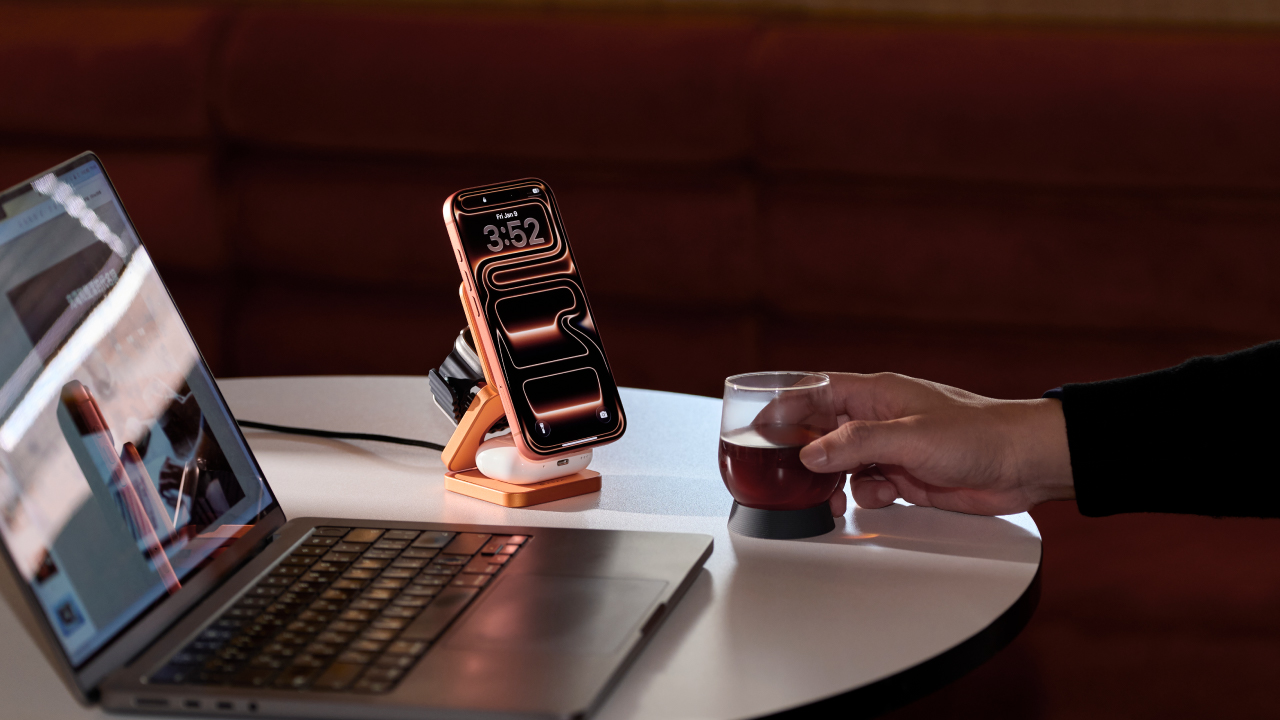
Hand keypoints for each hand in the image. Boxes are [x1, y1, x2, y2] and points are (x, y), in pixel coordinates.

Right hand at [801, 373, 1073, 516]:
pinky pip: (869, 487)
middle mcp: (880, 419)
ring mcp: (892, 449)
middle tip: (790, 473)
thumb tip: (811, 453)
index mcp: (877, 394)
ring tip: (836, 495)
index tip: (759, 426)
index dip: (785, 406)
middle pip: (824, 431)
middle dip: (807, 453)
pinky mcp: (906, 476)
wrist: (1023, 464)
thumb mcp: (909, 436)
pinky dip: (869, 496)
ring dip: (837, 480)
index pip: (816, 392)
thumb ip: (856, 443)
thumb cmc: (978, 434)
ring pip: (843, 464)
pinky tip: (887, 496)